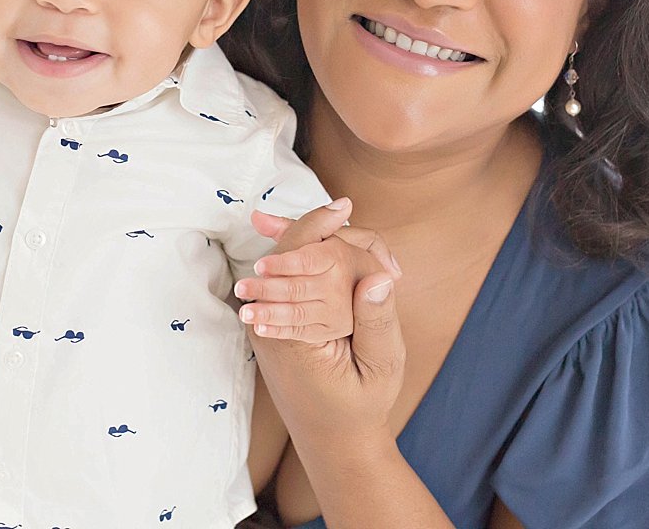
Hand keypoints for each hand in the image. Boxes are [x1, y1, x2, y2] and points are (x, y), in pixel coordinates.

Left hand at [243, 202, 406, 448]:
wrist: (333, 443)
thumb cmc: (360, 407)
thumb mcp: (381, 367)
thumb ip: (378, 322)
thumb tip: (378, 275)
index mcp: (296, 330)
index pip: (299, 260)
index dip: (321, 227)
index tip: (345, 207)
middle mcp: (270, 325)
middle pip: (286, 258)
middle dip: (312, 229)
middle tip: (342, 208)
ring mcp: (267, 329)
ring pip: (283, 270)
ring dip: (305, 242)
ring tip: (333, 216)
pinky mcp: (273, 332)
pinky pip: (284, 287)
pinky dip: (301, 264)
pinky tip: (322, 247)